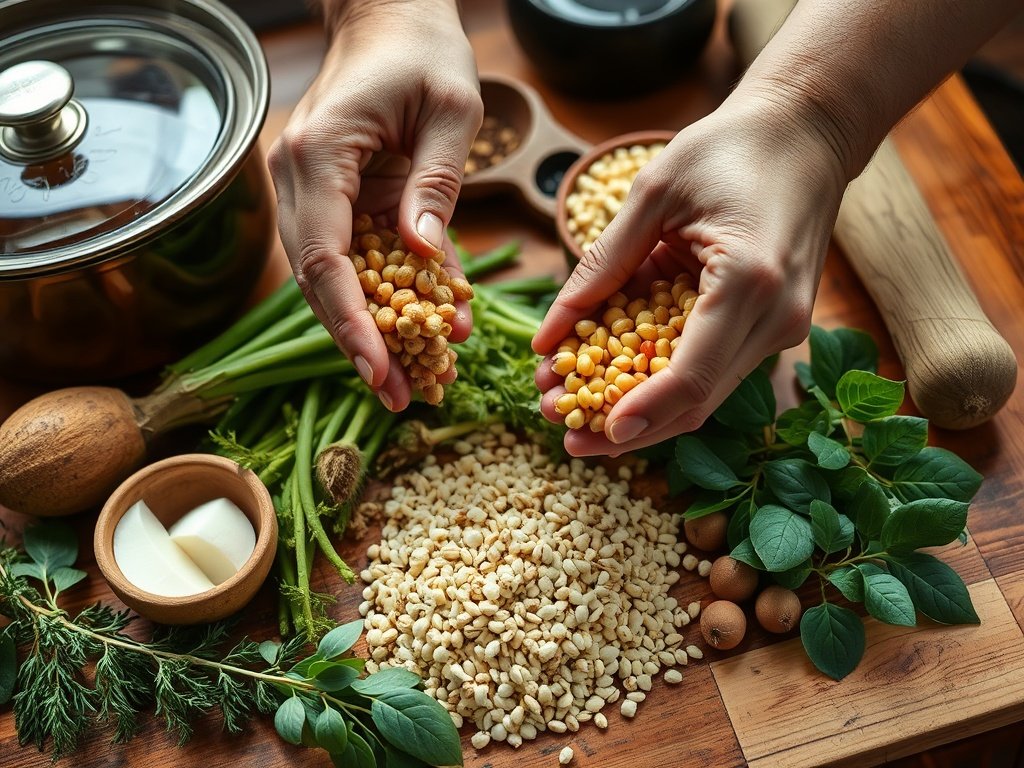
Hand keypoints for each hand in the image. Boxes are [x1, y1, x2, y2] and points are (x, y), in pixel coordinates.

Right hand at [267, 0, 481, 411]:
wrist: (390, 13)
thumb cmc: (424, 49)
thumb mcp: (451, 112)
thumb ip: (436, 188)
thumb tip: (422, 262)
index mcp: (321, 155)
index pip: (326, 258)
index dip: (352, 323)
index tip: (380, 371)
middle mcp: (302, 177)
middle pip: (321, 281)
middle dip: (359, 343)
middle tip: (398, 397)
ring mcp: (314, 187)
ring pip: (335, 279)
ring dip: (372, 330)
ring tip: (412, 380)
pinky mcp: (338, 194)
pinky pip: (360, 256)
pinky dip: (391, 294)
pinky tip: (429, 328)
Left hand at [533, 92, 848, 455]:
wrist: (806, 131)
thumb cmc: (729, 149)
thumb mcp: (652, 194)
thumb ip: (601, 266)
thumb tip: (548, 336)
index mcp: (749, 281)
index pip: (692, 376)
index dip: (641, 413)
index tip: (595, 434)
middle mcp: (776, 318)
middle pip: (698, 402)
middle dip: (627, 425)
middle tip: (566, 435)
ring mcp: (782, 327)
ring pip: (706, 394)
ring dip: (640, 409)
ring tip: (575, 411)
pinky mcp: (774, 325)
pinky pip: (714, 367)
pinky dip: (663, 380)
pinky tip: (614, 381)